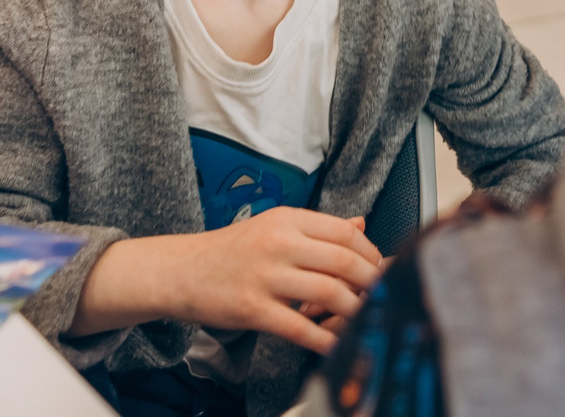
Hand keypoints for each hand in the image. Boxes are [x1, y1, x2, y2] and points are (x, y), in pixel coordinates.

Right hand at [73, 210, 381, 354]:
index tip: (381, 269)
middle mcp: (278, 243)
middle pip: (343, 261)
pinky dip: (324, 339)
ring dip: (355, 310)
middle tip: (382, 295)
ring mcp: (266, 276)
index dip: (370, 254)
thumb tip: (360, 225)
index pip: (343, 233)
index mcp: (287, 220)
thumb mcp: (274, 226)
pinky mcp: (253, 309)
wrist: (182, 270)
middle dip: (370, 282)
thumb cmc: (231, 251)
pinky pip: (300, 328)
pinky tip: (336, 345)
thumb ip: (318, 228)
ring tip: (365, 319)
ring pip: (328, 293)